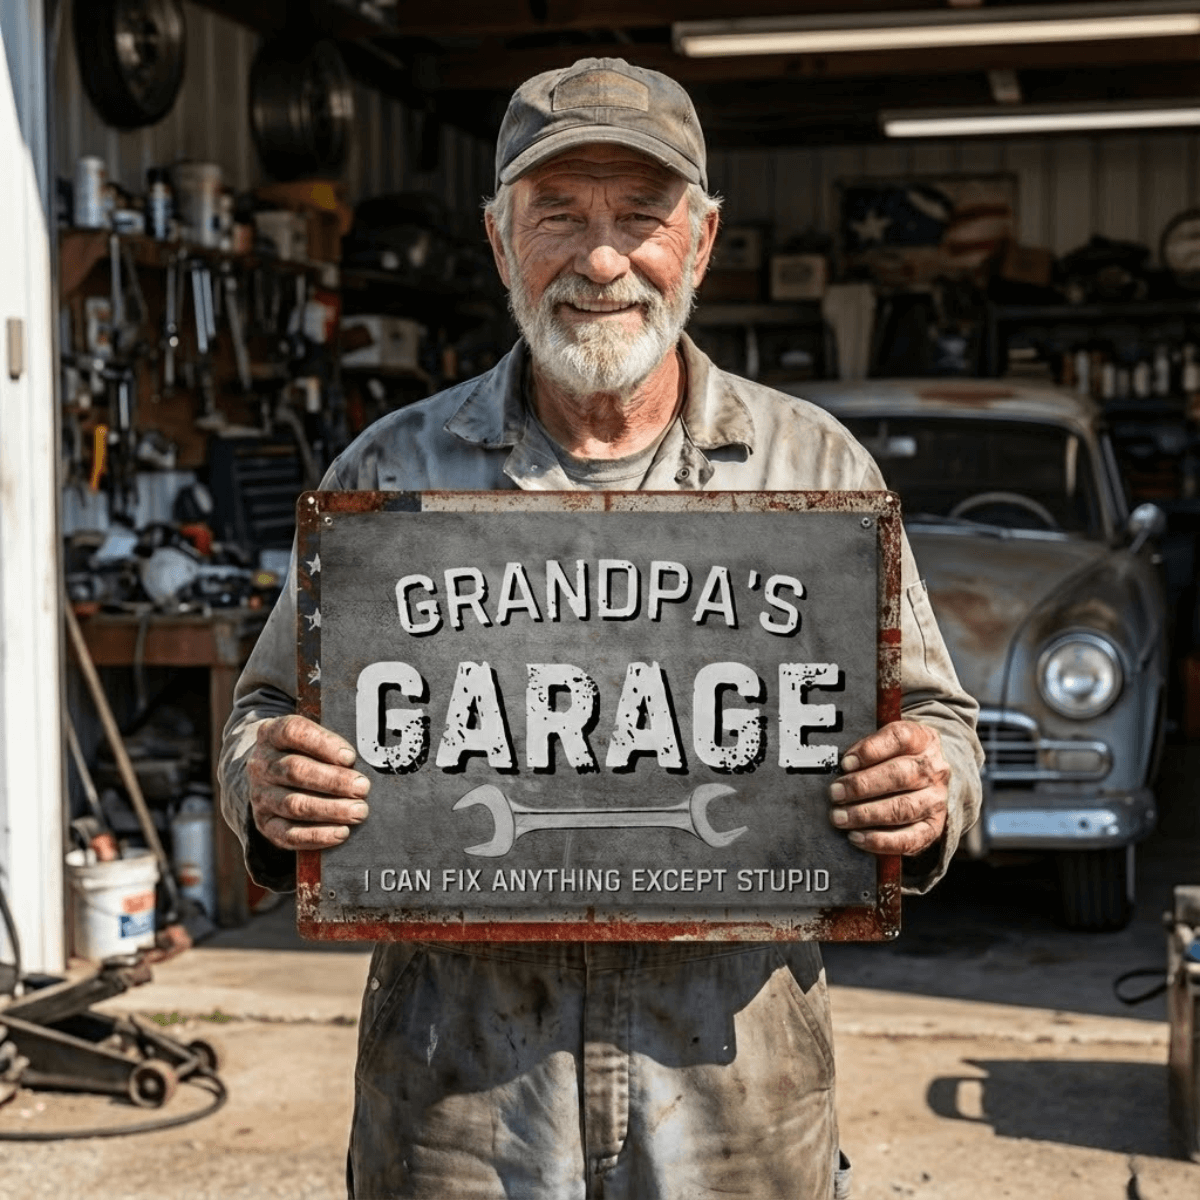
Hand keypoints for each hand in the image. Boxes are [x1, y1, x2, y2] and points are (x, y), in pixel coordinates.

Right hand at [246, 715, 370, 850]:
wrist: (271, 776)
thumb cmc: (305, 751)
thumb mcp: (313, 735)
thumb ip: (332, 737)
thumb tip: (366, 748)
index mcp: (272, 733)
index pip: (293, 732)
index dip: (323, 743)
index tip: (350, 757)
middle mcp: (262, 764)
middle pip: (295, 770)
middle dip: (334, 781)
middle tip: (363, 787)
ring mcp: (260, 796)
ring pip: (294, 804)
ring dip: (331, 810)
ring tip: (360, 811)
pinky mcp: (265, 824)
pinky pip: (288, 834)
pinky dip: (317, 836)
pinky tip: (342, 832)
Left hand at [828, 720, 948, 855]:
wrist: (928, 780)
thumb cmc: (896, 757)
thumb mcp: (885, 741)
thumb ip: (865, 748)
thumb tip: (842, 766)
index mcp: (922, 739)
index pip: (900, 738)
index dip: (871, 750)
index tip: (845, 762)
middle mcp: (934, 769)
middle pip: (900, 775)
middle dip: (862, 786)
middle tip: (834, 793)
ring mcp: (935, 800)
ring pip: (903, 808)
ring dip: (867, 815)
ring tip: (840, 817)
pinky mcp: (932, 827)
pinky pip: (910, 839)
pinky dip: (881, 841)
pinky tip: (857, 837)